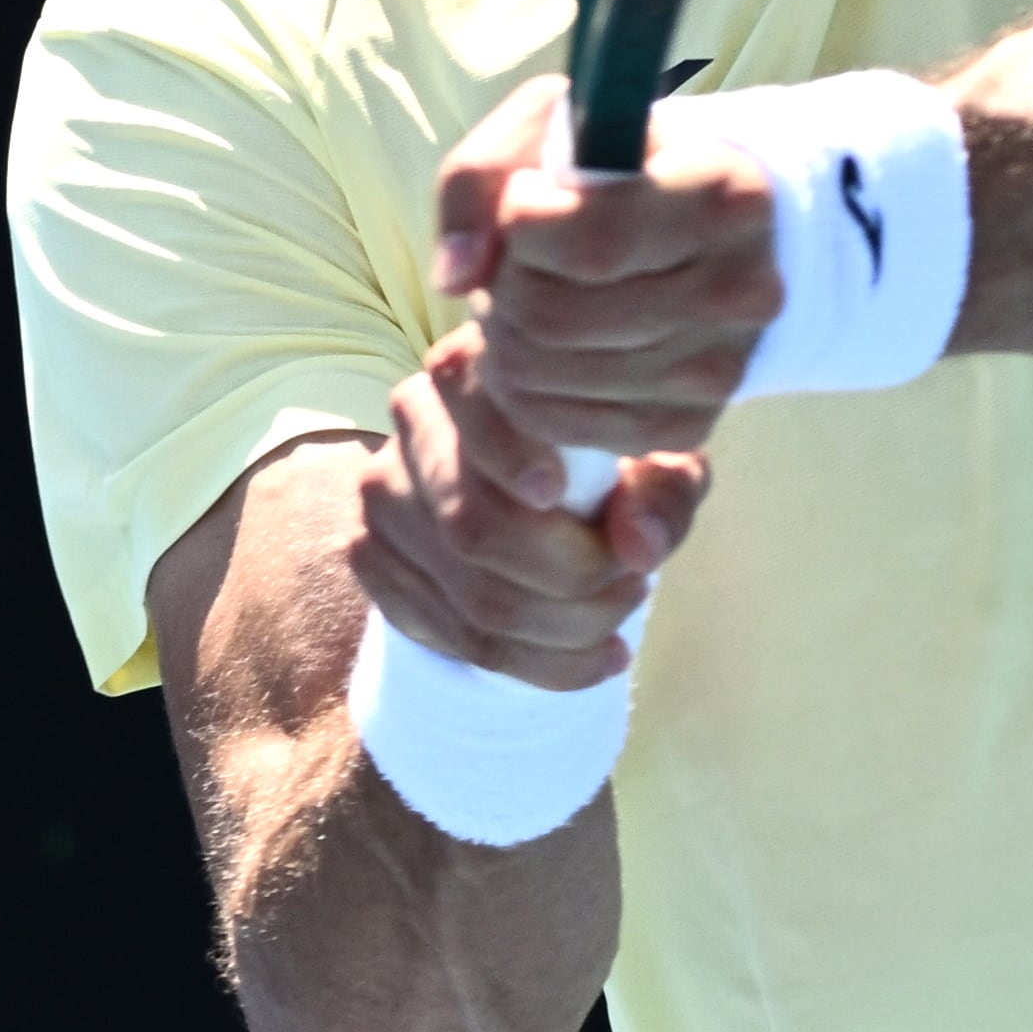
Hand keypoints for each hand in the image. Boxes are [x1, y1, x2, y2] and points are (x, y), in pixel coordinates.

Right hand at [348, 322, 706, 691]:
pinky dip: (536, 665)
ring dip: (565, 631)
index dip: (510, 452)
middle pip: (474, 526)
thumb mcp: (658, 460)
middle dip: (573, 579)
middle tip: (635, 584)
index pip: (466, 396)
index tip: (561, 494)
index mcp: (476, 366)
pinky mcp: (369, 556)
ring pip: (471, 596)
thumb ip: (663, 492)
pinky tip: (590, 656)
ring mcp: (382, 492)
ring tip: (620, 617)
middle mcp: (412, 419)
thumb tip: (638, 548)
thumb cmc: (607, 463)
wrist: (534, 501)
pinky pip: (451, 636)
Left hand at [433, 74, 783, 455]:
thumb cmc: (618, 163)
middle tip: (514, 255)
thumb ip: (482, 175)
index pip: (588, 242)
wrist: (699, 225)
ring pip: (544, 373)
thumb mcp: (553, 123)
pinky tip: (542, 342)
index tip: (527, 196)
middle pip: (553, 316)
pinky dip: (521, 387)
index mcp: (727, 197)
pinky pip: (558, 422)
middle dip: (501, 284)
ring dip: (501, 334)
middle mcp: (741, 291)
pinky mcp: (687, 423)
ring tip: (526, 292)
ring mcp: (718, 369)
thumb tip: (454, 275)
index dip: (522, 223)